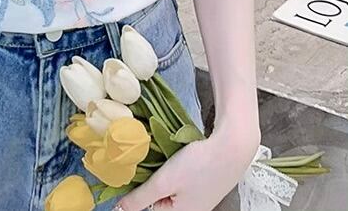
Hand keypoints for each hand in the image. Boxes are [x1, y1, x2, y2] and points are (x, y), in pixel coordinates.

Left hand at [115, 123, 260, 210]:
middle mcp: (192, 209)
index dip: (138, 189)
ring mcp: (200, 195)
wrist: (231, 147)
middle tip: (144, 160)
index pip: (149, 207)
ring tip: (158, 156)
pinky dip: (174, 167)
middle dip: (150, 180)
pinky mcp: (204, 181)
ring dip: (162, 171)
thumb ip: (141, 197)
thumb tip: (121, 208)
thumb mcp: (164, 182)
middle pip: (160, 197)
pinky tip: (173, 155)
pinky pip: (181, 179)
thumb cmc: (198, 165)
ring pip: (170, 186)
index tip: (129, 170)